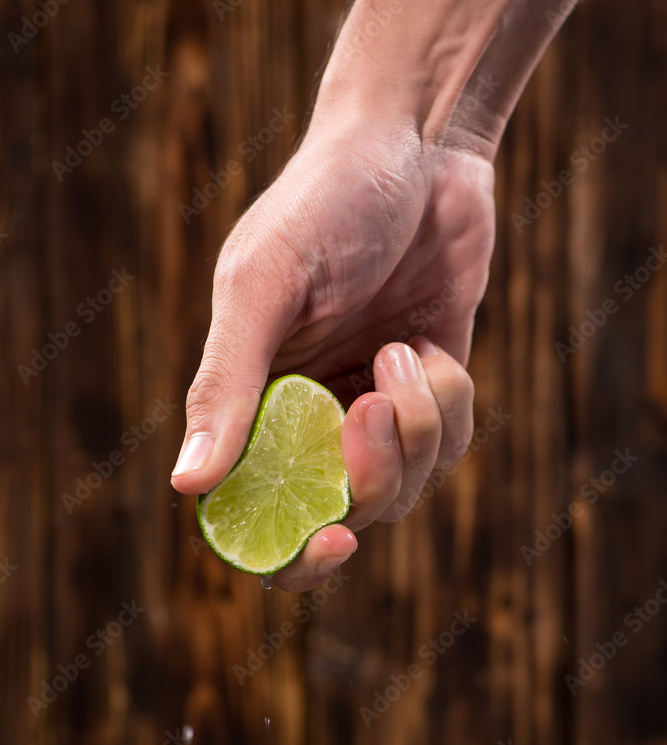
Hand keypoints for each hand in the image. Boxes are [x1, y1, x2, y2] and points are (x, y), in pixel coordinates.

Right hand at [171, 116, 495, 591]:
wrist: (417, 146)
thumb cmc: (324, 203)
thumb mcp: (263, 286)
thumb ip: (225, 386)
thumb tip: (185, 487)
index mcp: (251, 405)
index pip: (256, 517)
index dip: (290, 555)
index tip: (333, 541)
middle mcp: (309, 419)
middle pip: (344, 513)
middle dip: (373, 477)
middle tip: (375, 402)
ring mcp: (372, 411)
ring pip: (404, 487)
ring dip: (417, 429)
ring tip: (402, 350)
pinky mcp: (431, 394)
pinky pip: (449, 445)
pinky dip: (450, 405)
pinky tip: (426, 345)